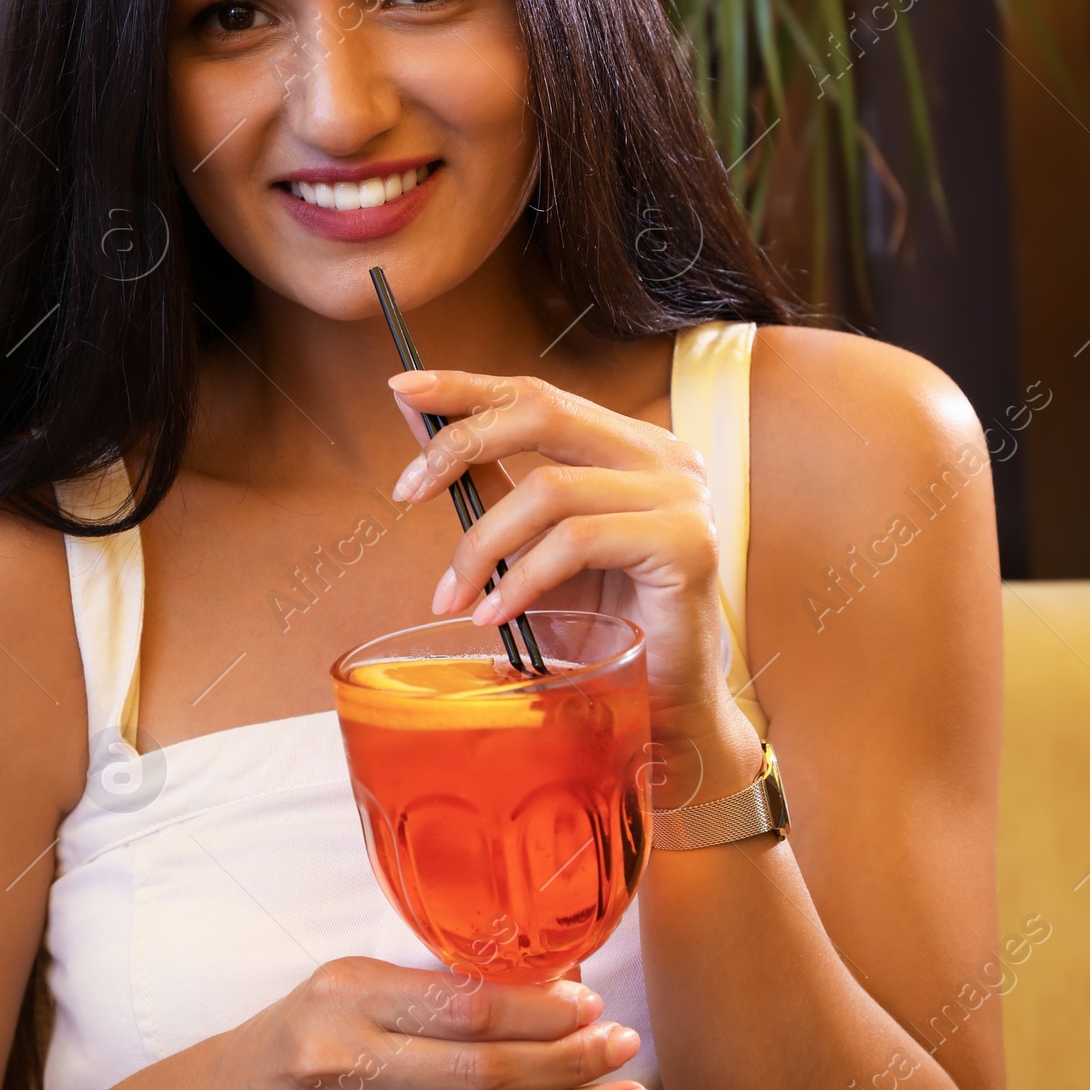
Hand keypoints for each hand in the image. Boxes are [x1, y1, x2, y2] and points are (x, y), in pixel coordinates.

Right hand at [167, 957, 658, 1089]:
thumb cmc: (293, 1041)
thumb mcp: (344, 991)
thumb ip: (428, 994)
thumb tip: (543, 995)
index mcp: (349, 993)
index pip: (462, 1004)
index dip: (536, 1011)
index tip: (592, 1007)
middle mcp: (348, 1058)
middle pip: (480, 1069)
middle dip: (566, 1062)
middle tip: (627, 1052)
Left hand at [388, 367, 764, 786]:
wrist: (664, 703)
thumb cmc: (600, 626)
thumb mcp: (532, 546)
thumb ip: (488, 483)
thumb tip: (419, 420)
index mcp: (630, 447)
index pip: (539, 394)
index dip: (467, 386)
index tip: (402, 387)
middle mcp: (664, 456)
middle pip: (545, 413)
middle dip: (461, 443)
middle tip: (406, 489)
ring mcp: (683, 496)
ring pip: (551, 489)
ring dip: (484, 545)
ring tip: (456, 597)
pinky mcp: (687, 543)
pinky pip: (579, 541)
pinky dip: (524, 579)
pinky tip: (498, 615)